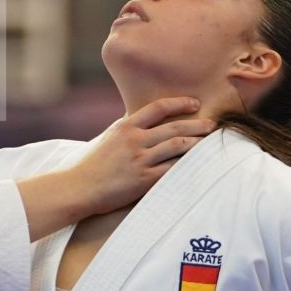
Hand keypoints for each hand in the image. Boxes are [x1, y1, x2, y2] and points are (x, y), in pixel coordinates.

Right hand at [15, 97, 211, 238]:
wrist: (78, 187)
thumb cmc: (92, 165)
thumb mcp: (108, 138)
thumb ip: (128, 129)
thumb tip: (144, 119)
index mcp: (125, 126)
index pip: (159, 108)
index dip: (180, 103)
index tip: (195, 104)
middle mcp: (134, 140)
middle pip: (174, 127)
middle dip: (197, 124)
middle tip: (212, 124)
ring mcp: (140, 160)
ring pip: (177, 146)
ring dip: (196, 143)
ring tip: (208, 142)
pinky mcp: (143, 180)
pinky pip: (171, 169)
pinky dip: (186, 165)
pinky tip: (197, 163)